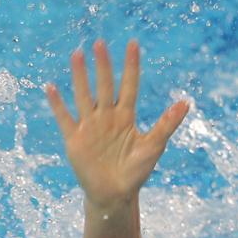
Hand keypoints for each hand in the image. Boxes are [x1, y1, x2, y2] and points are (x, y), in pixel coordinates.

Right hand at [46, 40, 188, 209]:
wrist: (115, 194)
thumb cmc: (136, 172)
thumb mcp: (153, 147)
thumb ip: (167, 125)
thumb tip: (186, 103)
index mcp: (126, 117)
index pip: (129, 86)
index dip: (131, 66)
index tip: (133, 44)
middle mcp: (107, 117)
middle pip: (104, 86)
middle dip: (103, 66)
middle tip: (101, 43)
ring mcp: (90, 126)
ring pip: (84, 96)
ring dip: (80, 76)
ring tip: (77, 54)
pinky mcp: (75, 139)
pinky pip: (65, 118)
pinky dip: (58, 105)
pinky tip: (51, 88)